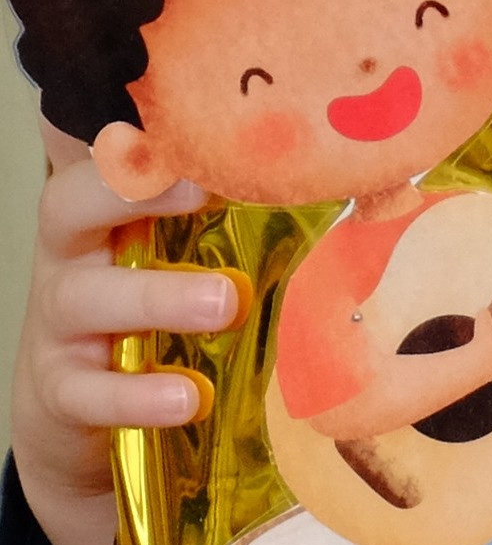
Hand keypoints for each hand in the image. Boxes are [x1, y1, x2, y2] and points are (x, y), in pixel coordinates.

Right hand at [11, 126, 238, 544]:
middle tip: (206, 187)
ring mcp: (60, 328)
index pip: (111, 159)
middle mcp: (74, 260)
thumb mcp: (191, 260)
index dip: (151, 142)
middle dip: (130, 194)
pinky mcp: (61, 394)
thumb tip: (378, 183)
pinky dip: (139, 395)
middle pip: (67, 208)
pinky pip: (88, 391)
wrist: (86, 415)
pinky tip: (189, 397)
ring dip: (160, 299)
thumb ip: (250, 222)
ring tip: (226, 302)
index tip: (210, 128)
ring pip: (87, 300)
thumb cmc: (159, 313)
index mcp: (110, 215)